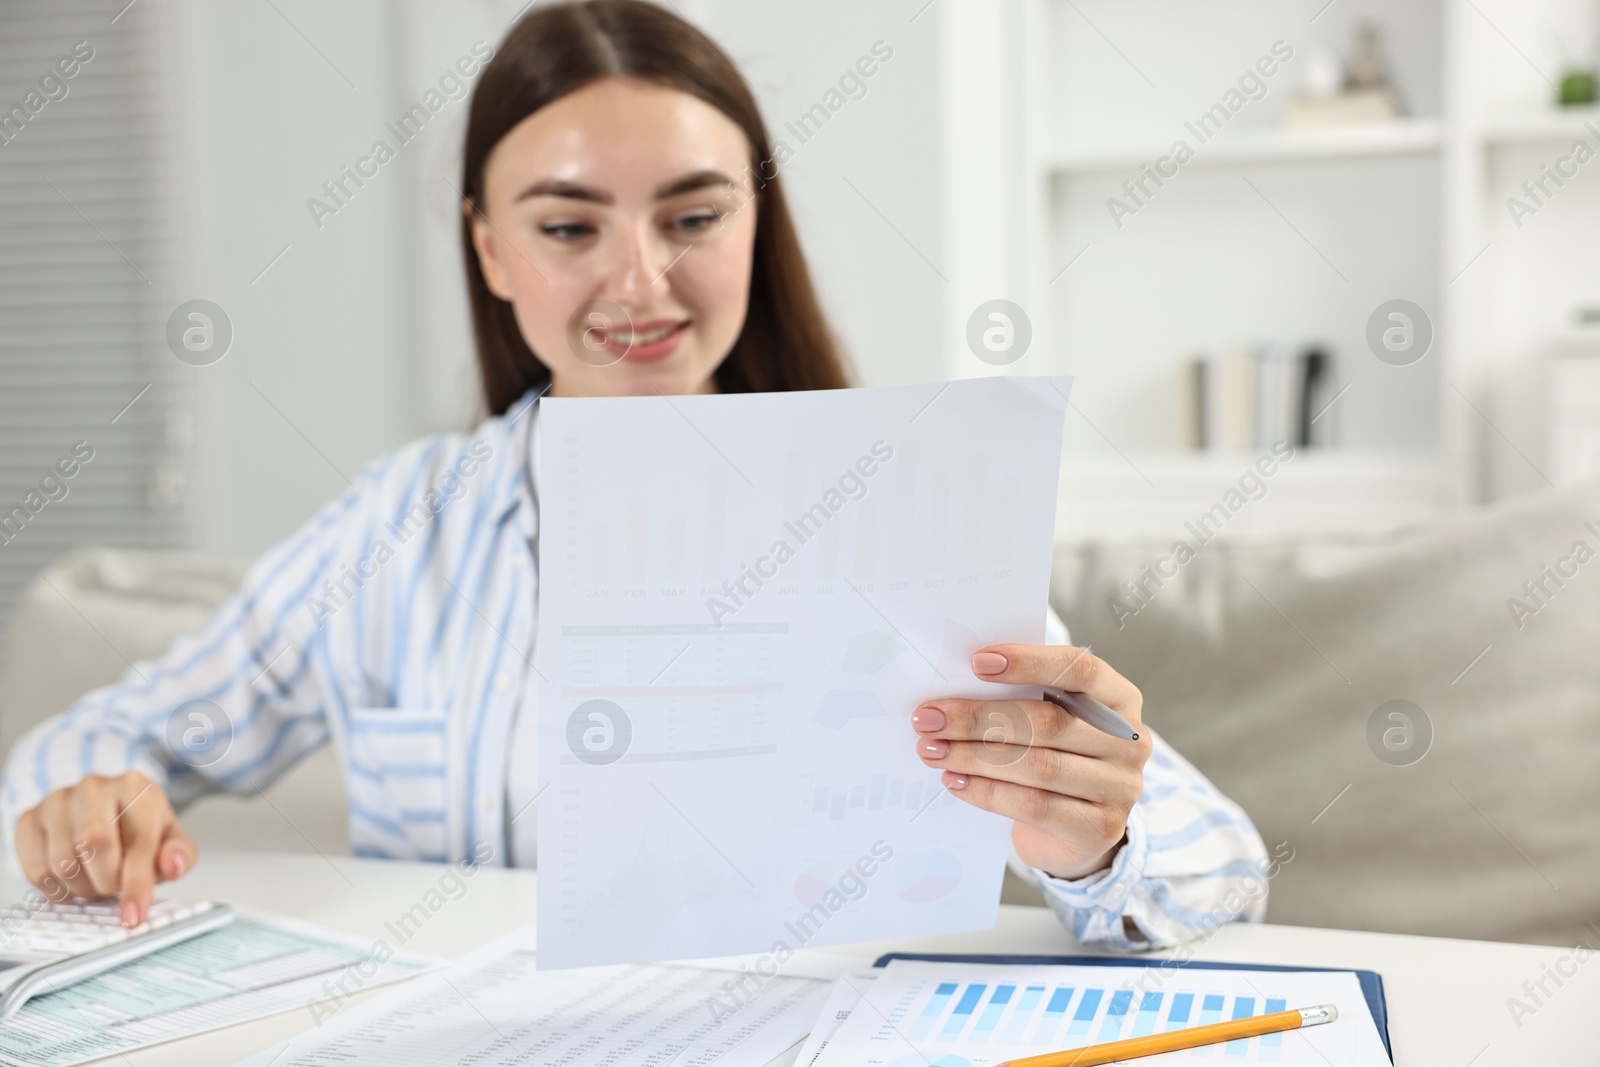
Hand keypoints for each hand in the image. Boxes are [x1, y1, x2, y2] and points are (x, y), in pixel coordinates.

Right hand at [13, 771, 196, 926]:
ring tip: (96, 880)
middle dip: (106, 882)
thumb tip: (173, 866)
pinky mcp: (29, 819)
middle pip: (94, 845)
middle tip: (113, 887)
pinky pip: (35, 869)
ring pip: (62, 862)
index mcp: (135, 788)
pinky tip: (72, 880)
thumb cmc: (137, 826)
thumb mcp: (168, 838)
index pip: (138, 840)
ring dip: (82, 888)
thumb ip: (180, 855)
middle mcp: (94, 788)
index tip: (133, 916)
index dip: (136, 884)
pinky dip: (56, 888)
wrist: (103, 808)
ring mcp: (58, 801)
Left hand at [912, 644, 1151, 880]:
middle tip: (929, 716)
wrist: (1077, 831)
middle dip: (978, 717)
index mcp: (1120, 699)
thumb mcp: (1052, 720)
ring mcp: (1119, 788)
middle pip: (1047, 722)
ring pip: (1036, 767)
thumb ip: (1022, 698)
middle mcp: (1129, 742)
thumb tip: (954, 686)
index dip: (1029, 662)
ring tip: (932, 750)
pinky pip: (1032, 806)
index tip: (977, 662)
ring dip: (973, 757)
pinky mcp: (1097, 829)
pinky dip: (986, 792)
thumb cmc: (1057, 757)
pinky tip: (954, 781)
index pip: (1080, 670)